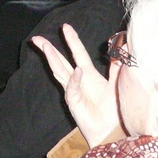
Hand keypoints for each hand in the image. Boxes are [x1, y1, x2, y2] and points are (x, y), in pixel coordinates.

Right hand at [32, 23, 121, 146]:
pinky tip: (76, 71)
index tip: (65, 27)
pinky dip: (74, 80)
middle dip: (49, 49)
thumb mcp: (116, 83)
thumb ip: (116, 67)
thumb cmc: (112, 109)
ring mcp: (73, 91)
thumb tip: (121, 47)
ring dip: (53, 59)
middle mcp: (77, 80)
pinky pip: (73, 88)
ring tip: (46, 47)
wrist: (110, 129)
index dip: (72, 40)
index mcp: (88, 74)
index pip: (78, 53)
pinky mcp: (73, 102)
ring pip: (60, 71)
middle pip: (60, 61)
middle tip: (37, 38)